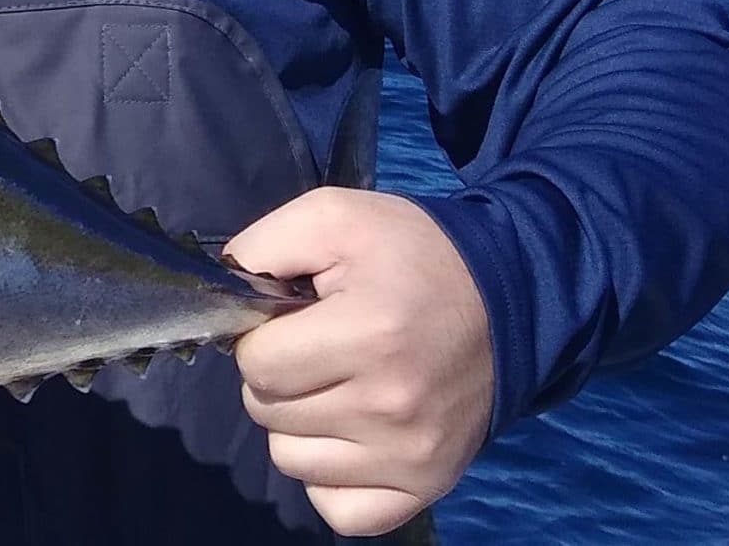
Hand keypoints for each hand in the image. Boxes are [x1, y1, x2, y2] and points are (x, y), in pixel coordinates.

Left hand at [225, 187, 493, 537]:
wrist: (511, 299)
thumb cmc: (413, 256)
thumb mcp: (334, 216)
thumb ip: (262, 245)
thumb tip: (218, 293)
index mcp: (370, 334)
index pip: (256, 363)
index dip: (262, 336)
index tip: (294, 320)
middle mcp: (392, 406)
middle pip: (267, 412)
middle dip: (279, 376)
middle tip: (321, 348)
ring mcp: (412, 456)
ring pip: (291, 461)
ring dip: (298, 424)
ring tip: (338, 385)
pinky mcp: (427, 487)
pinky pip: (338, 511)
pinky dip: (331, 478)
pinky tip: (350, 434)